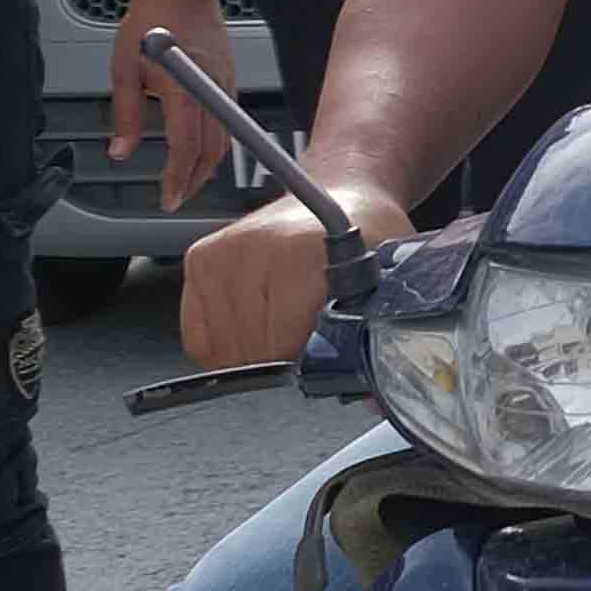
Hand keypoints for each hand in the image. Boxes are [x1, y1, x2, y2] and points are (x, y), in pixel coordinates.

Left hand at [113, 0, 235, 210]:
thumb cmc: (150, 19)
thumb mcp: (124, 67)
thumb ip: (124, 115)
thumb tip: (120, 151)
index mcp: (184, 87)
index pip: (186, 146)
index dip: (177, 177)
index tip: (167, 197)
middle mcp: (212, 88)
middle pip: (213, 149)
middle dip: (196, 179)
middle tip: (178, 196)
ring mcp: (226, 82)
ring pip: (226, 137)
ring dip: (208, 164)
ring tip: (188, 178)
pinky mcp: (229, 76)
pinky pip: (228, 118)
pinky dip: (217, 141)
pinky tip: (202, 147)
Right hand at [179, 180, 398, 370]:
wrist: (340, 194)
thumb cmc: (365, 234)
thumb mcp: (391, 274)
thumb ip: (384, 330)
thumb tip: (378, 396)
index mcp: (300, 250)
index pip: (283, 342)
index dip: (307, 362)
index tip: (327, 354)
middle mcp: (252, 248)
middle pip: (253, 350)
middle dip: (284, 359)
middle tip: (310, 338)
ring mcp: (219, 254)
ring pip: (223, 350)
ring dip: (255, 354)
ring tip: (285, 326)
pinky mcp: (199, 260)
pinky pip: (199, 338)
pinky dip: (226, 346)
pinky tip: (256, 327)